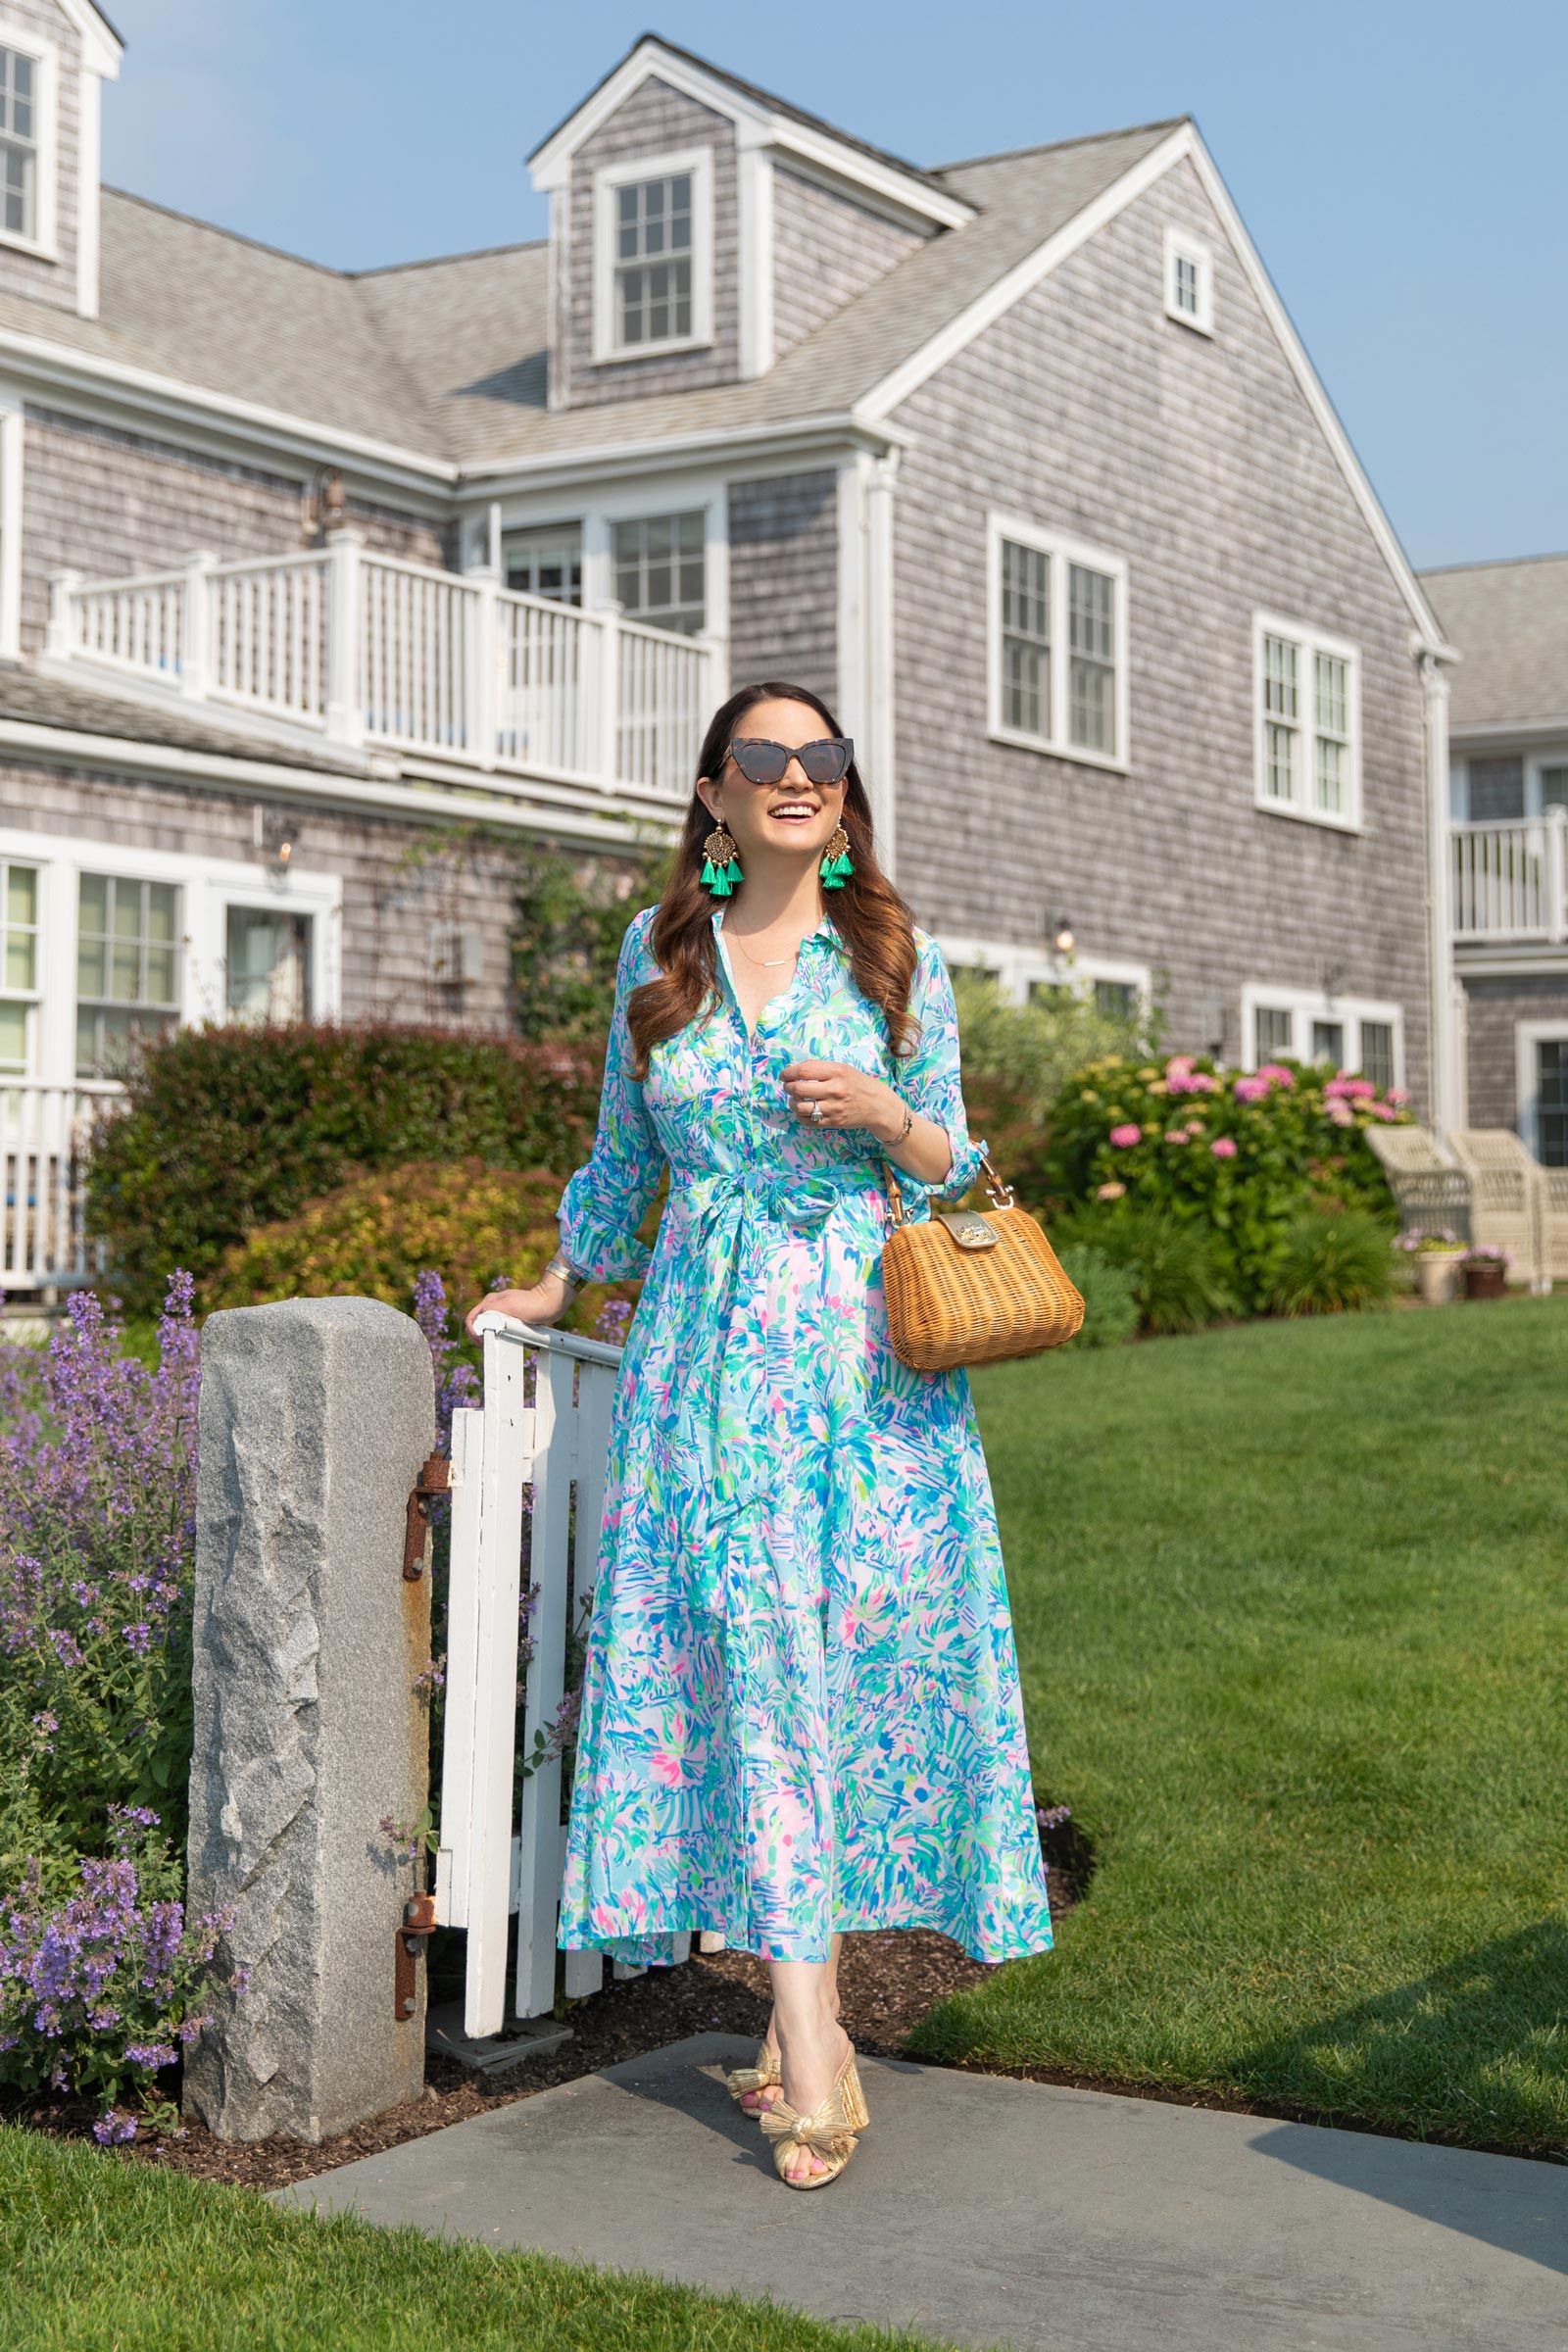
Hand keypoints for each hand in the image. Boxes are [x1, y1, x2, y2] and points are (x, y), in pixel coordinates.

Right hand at [464, 1276, 570, 1340]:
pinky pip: (498, 1328)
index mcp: (490, 1301)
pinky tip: (504, 1340)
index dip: (473, 1332)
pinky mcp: (510, 1318)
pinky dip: (498, 1335)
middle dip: (479, 1336)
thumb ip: (490, 1311)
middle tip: (487, 1346)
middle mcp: (493, 1305)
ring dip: (489, 1337)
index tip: (481, 1342)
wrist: (549, 1303)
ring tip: (496, 1344)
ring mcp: (501, 1311)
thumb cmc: (531, 1304)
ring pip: (487, 1327)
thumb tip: (478, 1322)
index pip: (471, 1318)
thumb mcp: (508, 1306)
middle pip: (477, 1324)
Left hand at [780, 1058, 903, 1141]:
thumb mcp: (842, 1069)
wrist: (878, 1105)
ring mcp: (834, 1108)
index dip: (788, 1073)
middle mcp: (835, 1090)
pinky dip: (800, 1115)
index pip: (804, 1070)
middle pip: (799, 1089)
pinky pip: (808, 1121)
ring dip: (792, 1103)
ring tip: (795, 1099)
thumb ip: (819, 1068)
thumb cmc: (857, 1083)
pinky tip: (804, 1110)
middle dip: (788, 1087)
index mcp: (837, 1072)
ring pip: (801, 1107)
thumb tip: (792, 1069)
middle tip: (788, 1087)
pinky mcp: (833, 1122)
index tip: (784, 1075)